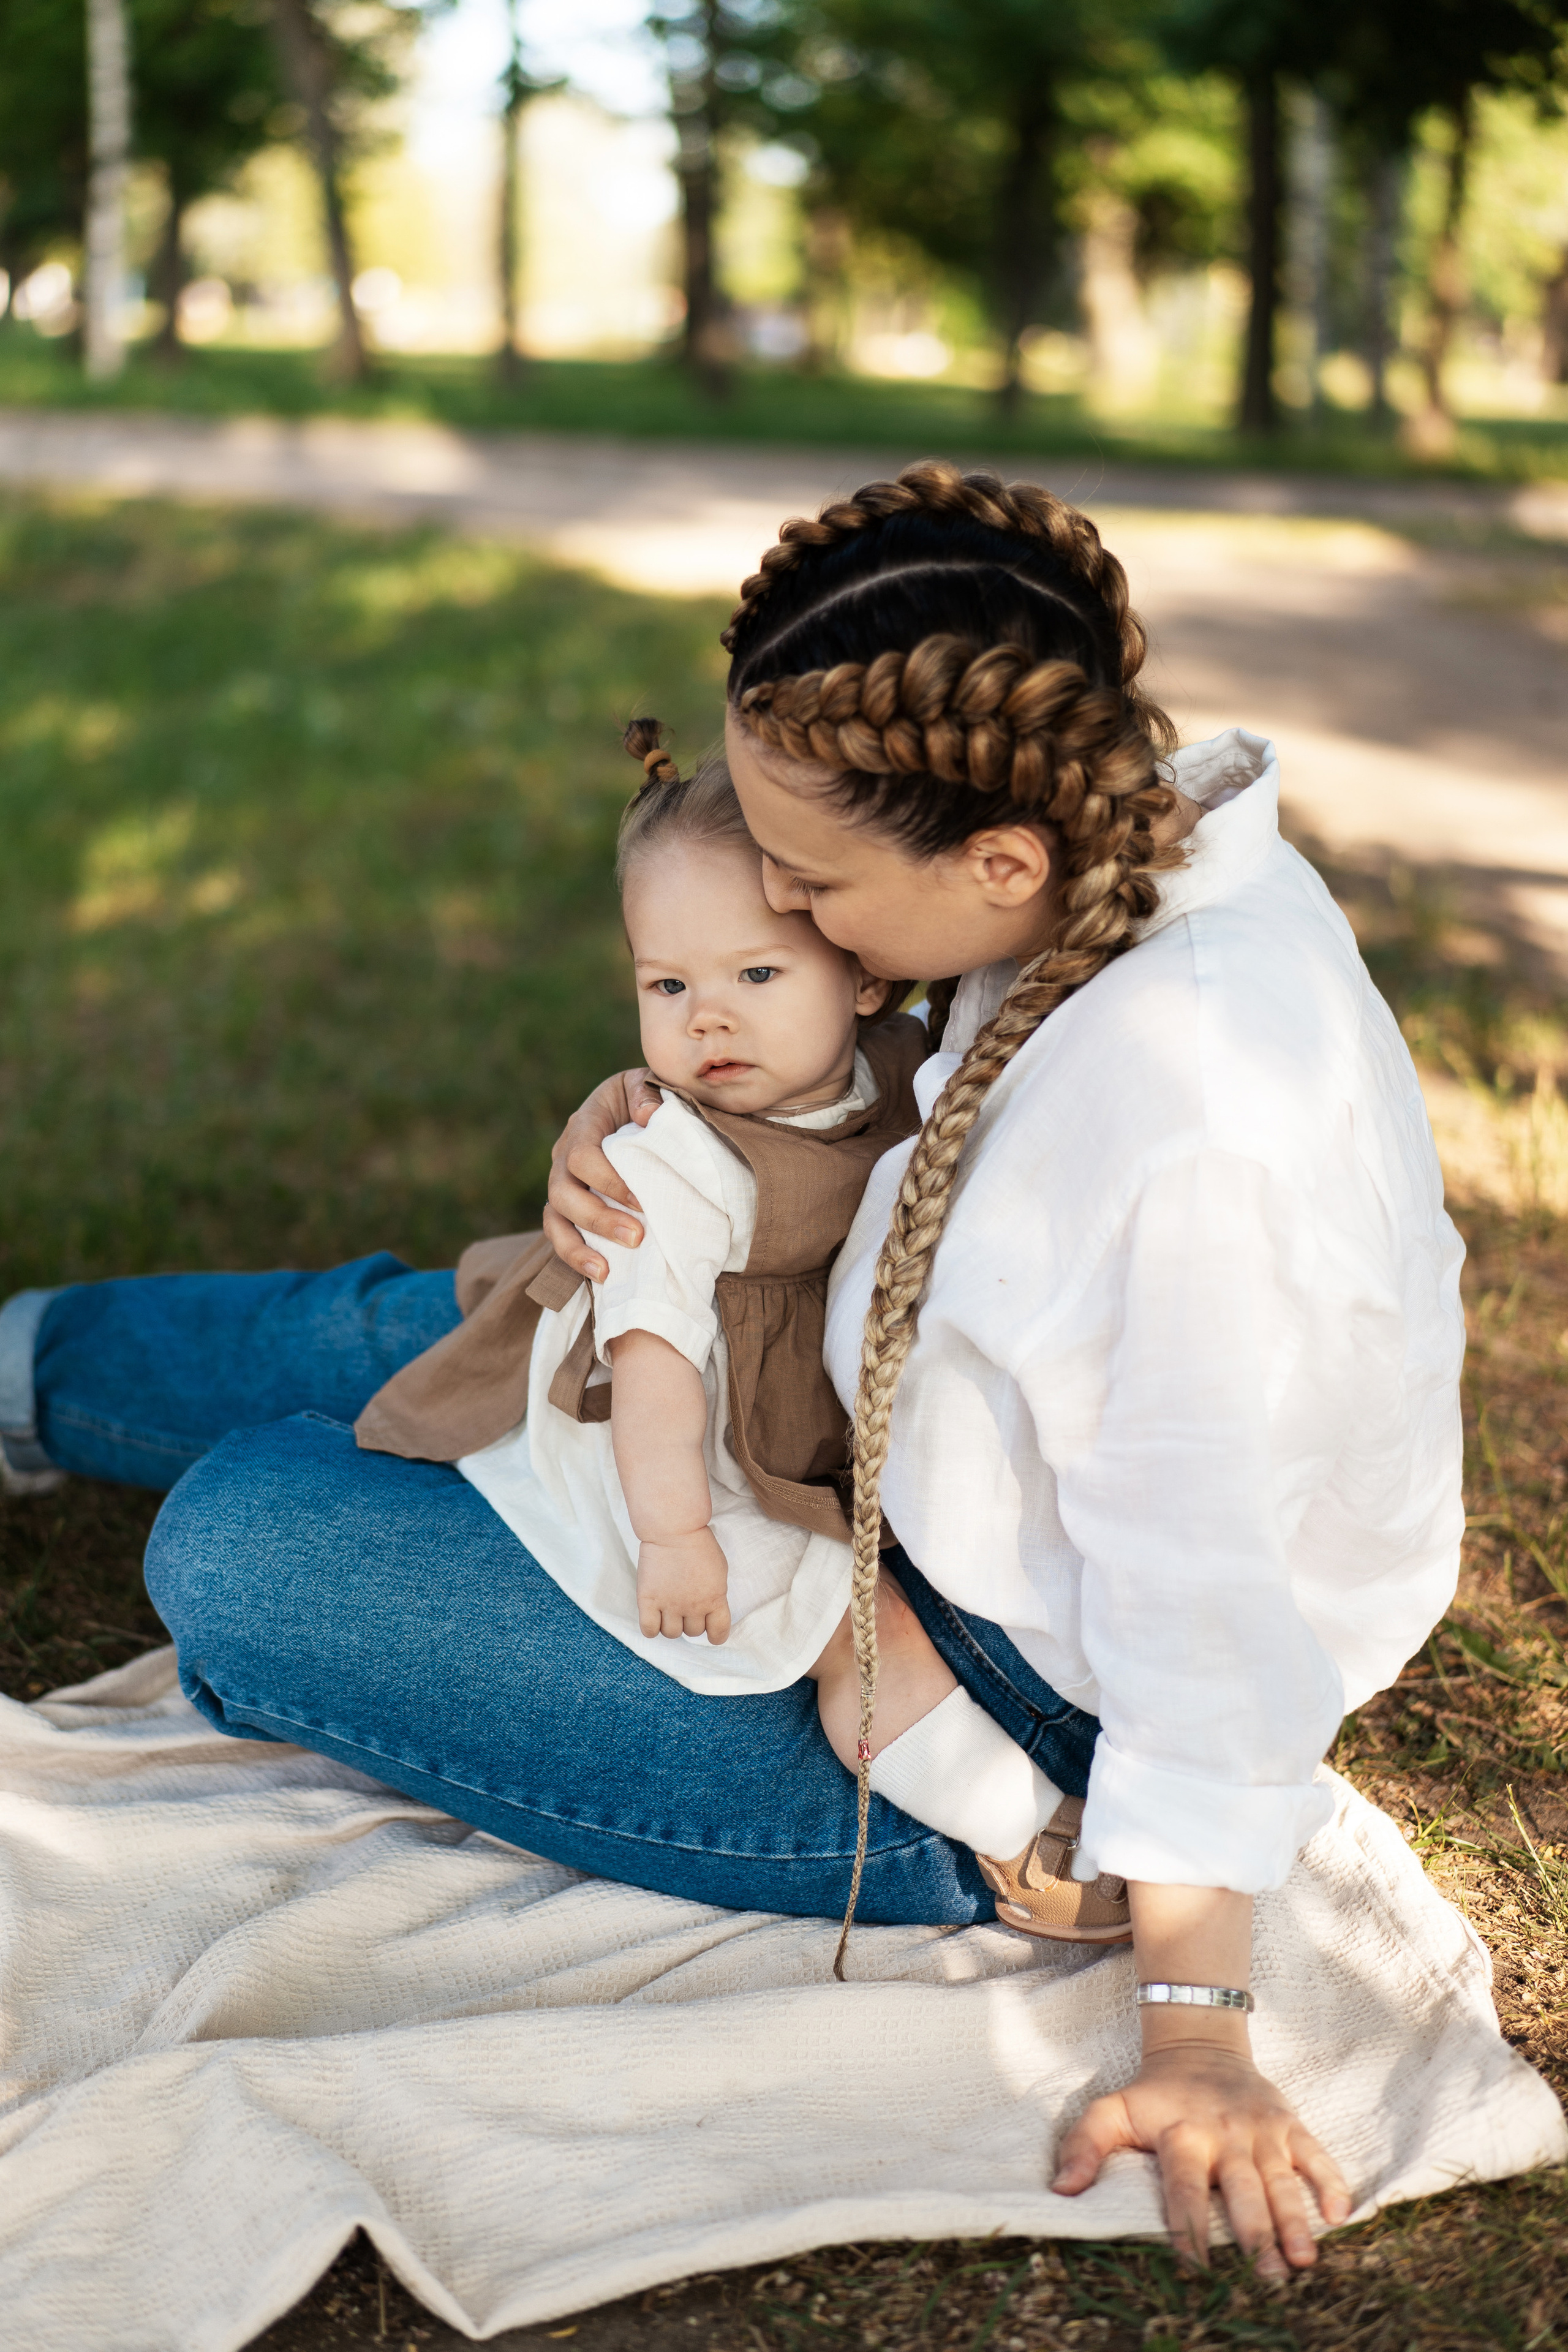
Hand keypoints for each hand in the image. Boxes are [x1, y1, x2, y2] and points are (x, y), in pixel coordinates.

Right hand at [542, 1069, 661, 1280]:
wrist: (634, 1111)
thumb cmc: (645, 1098)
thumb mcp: (646, 1083)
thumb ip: (647, 1093)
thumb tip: (649, 1116)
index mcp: (583, 1125)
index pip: (581, 1156)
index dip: (607, 1180)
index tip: (640, 1199)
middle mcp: (563, 1157)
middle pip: (563, 1193)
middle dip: (597, 1218)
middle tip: (637, 1237)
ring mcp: (562, 1185)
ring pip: (554, 1220)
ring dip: (578, 1247)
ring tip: (606, 1270)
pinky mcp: (569, 1209)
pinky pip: (560, 1235)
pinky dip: (575, 1257)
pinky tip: (602, 1275)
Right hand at [637, 1529, 731, 1643]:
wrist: (674, 1530)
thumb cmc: (699, 1545)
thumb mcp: (719, 1571)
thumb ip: (715, 1594)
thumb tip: (709, 1609)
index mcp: (715, 1599)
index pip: (719, 1633)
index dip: (716, 1635)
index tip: (712, 1632)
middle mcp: (693, 1607)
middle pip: (693, 1632)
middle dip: (691, 1621)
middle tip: (686, 1606)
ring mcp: (669, 1605)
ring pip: (671, 1634)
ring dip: (672, 1625)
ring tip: (669, 1609)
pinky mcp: (648, 1600)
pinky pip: (649, 1630)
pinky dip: (652, 1628)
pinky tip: (654, 1615)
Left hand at [1052, 2040, 1350, 2279]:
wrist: (1200, 2044)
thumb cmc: (1155, 2095)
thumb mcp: (1112, 2110)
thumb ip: (1085, 2145)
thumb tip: (1061, 2191)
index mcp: (1181, 2134)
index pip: (1183, 2186)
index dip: (1187, 2225)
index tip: (1194, 2267)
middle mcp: (1225, 2134)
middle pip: (1241, 2189)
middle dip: (1254, 2234)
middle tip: (1267, 2275)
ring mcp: (1261, 2130)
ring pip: (1281, 2180)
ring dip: (1294, 2221)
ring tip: (1303, 2261)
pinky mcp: (1289, 2124)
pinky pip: (1316, 2154)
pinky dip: (1331, 2182)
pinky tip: (1340, 2216)